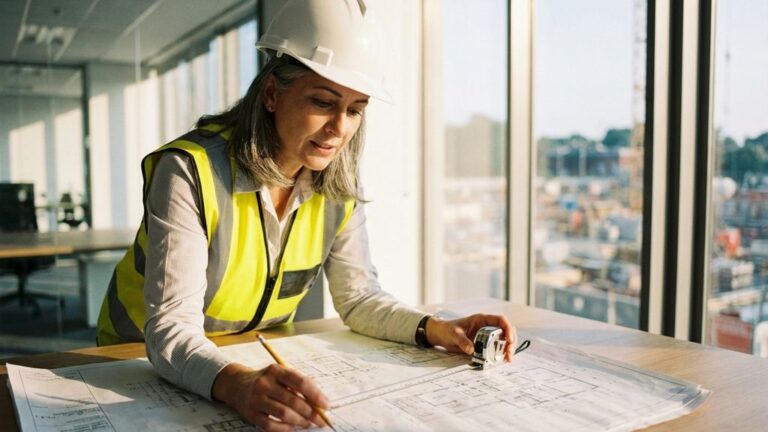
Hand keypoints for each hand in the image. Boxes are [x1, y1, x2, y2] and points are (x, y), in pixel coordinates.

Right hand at [212, 362, 329, 430]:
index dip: (315, 394)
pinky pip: (271, 426)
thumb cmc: (267, 381)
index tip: (326, 404)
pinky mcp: (251, 414)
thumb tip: (320, 402)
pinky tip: (293, 427)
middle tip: (321, 419)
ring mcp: (256, 399)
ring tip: (309, 423)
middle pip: (293, 400)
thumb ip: (300, 385)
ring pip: (284, 414)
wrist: (237, 385)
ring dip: (300, 421)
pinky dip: (285, 428)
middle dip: (311, 412)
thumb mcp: (281, 374)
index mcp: (276, 370)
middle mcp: (264, 383)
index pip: (300, 382)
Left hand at [424, 313, 517, 361]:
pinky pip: (496, 348)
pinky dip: (500, 353)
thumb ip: (462, 341)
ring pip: (503, 340)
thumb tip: (471, 350)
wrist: (441, 335)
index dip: (508, 328)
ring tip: (507, 359)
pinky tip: (501, 360)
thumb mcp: (453, 334)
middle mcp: (487, 327)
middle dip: (510, 342)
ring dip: (507, 349)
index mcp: (482, 320)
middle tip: (509, 354)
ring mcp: (486, 335)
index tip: (509, 340)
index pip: (500, 320)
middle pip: (505, 331)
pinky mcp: (483, 344)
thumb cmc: (447, 329)